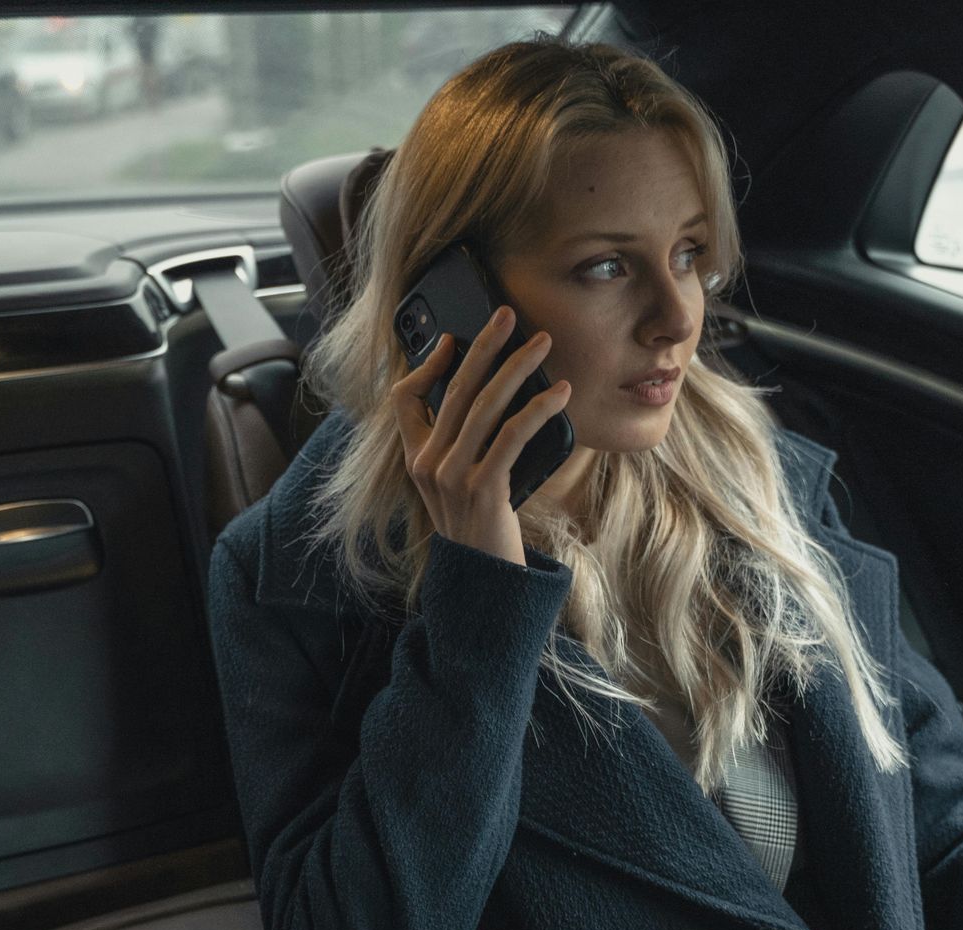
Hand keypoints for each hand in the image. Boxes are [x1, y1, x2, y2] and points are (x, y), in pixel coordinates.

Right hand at [392, 305, 571, 566]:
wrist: (485, 582)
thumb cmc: (481, 528)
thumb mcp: (460, 485)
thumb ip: (464, 445)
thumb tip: (497, 394)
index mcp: (416, 460)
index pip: (402, 401)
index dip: (426, 366)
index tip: (453, 341)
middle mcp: (427, 465)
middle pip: (453, 390)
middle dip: (483, 346)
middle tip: (507, 314)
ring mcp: (452, 478)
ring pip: (484, 406)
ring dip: (517, 368)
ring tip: (542, 344)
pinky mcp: (483, 490)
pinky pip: (512, 436)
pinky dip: (538, 408)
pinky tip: (559, 393)